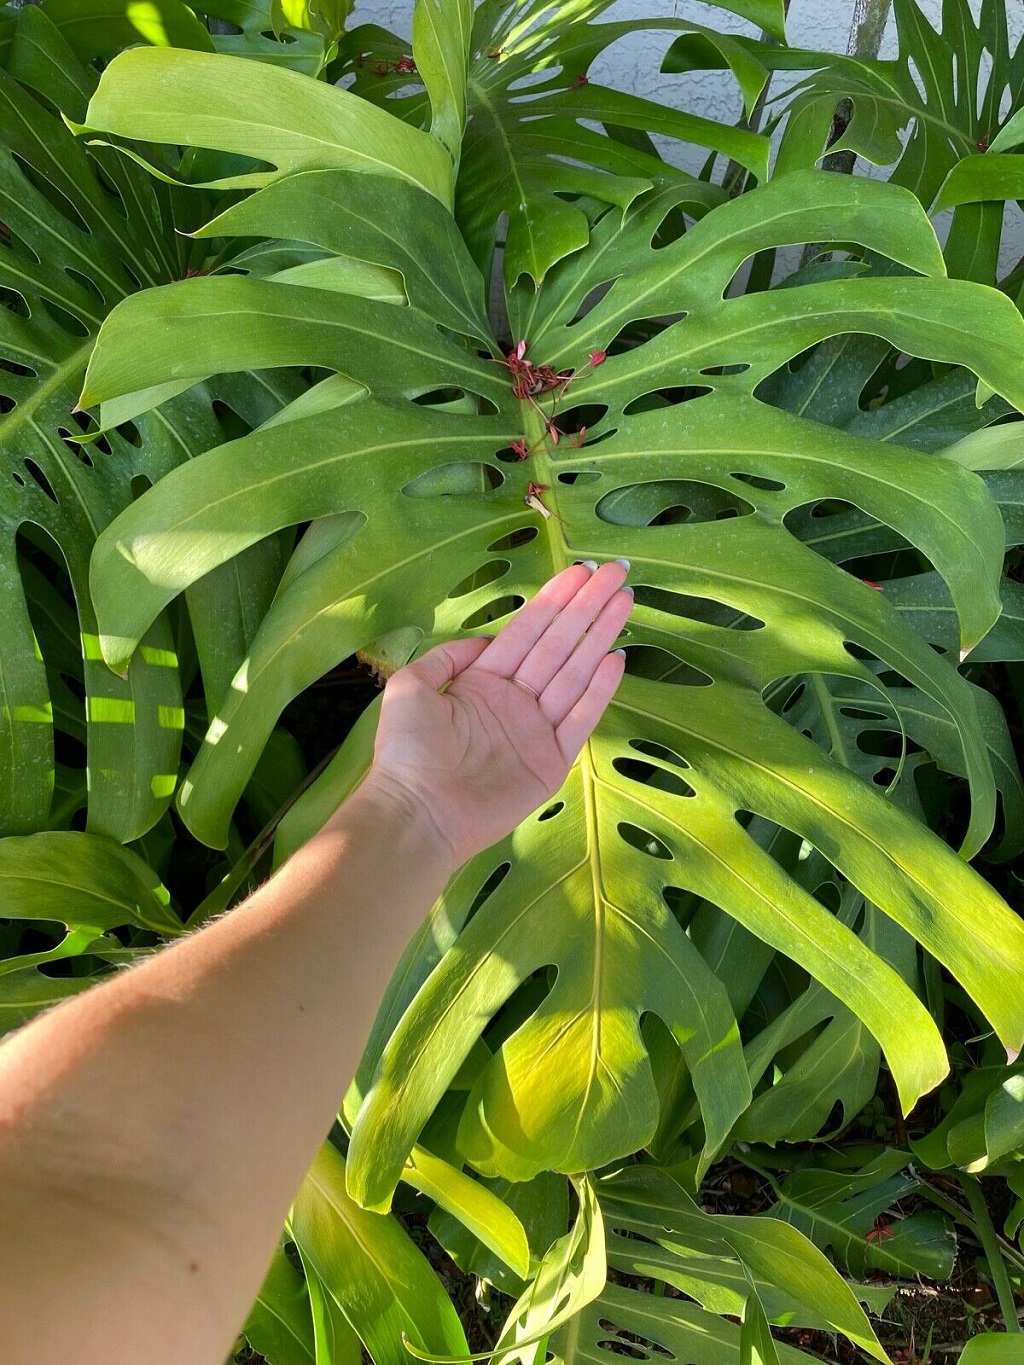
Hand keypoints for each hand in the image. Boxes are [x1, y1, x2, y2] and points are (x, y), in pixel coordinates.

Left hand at [361, 562, 633, 866]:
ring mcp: (535, 730)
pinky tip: (616, 658)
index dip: (555, 599)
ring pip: (574, 674)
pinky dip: (599, 691)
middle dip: (587, 607)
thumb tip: (483, 642)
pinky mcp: (551, 762)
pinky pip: (579, 720)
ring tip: (624, 601)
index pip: (527, 630)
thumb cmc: (408, 751)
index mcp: (483, 681)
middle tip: (617, 573)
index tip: (582, 570)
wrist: (417, 813)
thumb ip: (447, 657)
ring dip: (600, 636)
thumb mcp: (411, 687)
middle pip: (558, 644)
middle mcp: (514, 700)